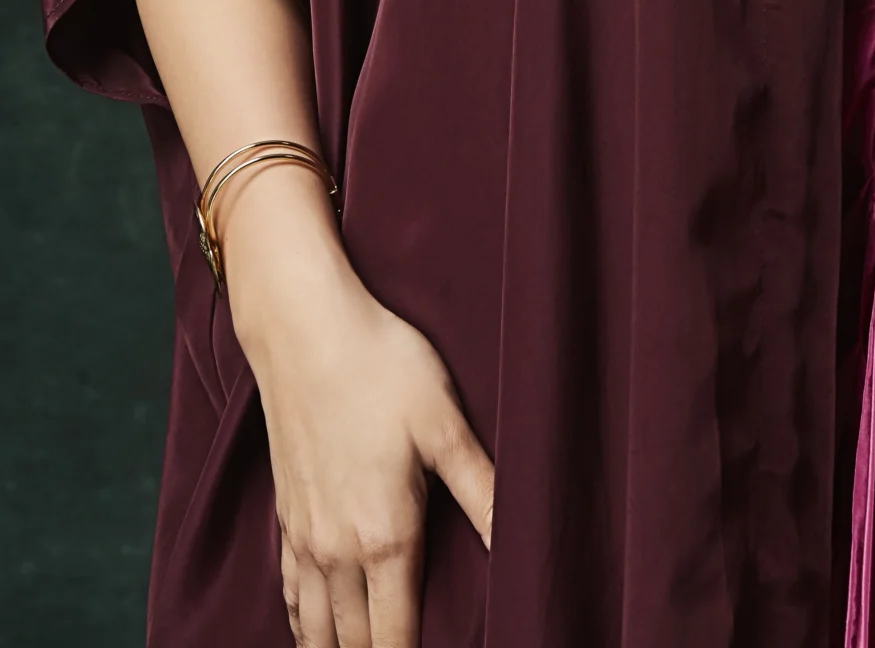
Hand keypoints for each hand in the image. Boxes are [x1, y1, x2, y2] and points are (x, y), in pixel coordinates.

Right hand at [234, 236, 493, 647]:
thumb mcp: (445, 425)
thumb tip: (519, 542)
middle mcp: (337, 552)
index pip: (398, 636)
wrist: (305, 330)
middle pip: (354, 642)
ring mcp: (305, 537)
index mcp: (386, 538)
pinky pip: (290, 595)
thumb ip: (483, 492)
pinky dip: (305, 623)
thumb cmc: (381, 367)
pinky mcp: (285, 516)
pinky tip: (315, 628)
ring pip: (316, 629)